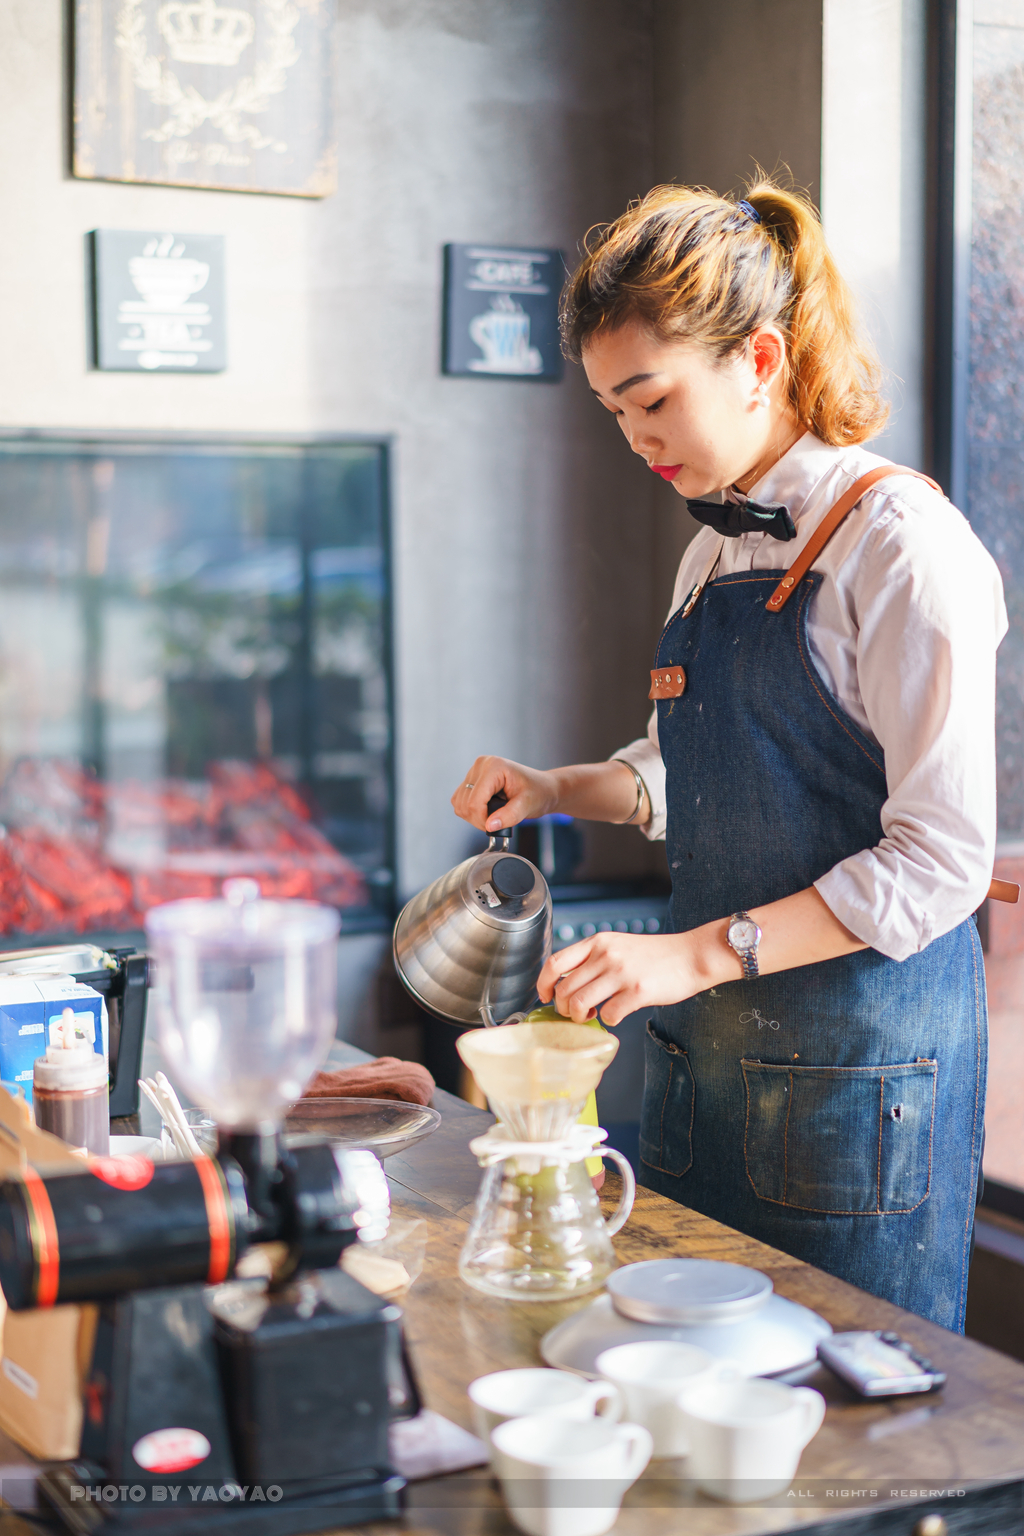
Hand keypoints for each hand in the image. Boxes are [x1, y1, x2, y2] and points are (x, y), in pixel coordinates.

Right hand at [452, 755, 558, 832]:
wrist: (541, 788)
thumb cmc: (537, 792)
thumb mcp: (527, 805)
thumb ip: (509, 816)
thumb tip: (490, 826)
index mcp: (494, 766)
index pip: (475, 801)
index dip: (482, 819)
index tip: (496, 826)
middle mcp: (481, 765)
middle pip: (465, 803)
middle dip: (479, 819)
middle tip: (498, 821)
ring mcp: (474, 771)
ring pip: (459, 803)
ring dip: (473, 816)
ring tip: (495, 814)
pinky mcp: (471, 779)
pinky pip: (459, 800)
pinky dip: (470, 811)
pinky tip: (487, 810)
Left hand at [536, 930, 726, 1025]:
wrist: (691, 956)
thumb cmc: (655, 956)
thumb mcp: (618, 946)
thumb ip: (594, 960)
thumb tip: (568, 986)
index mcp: (598, 942)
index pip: (555, 962)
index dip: (543, 984)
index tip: (546, 997)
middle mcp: (606, 955)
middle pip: (565, 989)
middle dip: (565, 1009)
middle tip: (576, 1014)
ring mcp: (622, 973)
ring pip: (580, 1004)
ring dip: (581, 1018)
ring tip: (593, 1016)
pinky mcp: (638, 991)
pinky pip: (608, 1016)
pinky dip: (608, 1022)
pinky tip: (617, 1015)